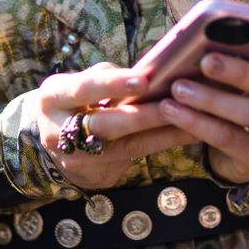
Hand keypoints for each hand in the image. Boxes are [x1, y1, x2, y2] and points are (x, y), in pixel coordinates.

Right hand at [34, 62, 196, 188]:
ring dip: (164, 133)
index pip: (83, 89)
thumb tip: (149, 72)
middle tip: (177, 103)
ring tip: (196, 119)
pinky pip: (136, 158)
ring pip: (127, 147)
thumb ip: (107, 77)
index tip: (144, 79)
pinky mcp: (97, 177)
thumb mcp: (78, 82)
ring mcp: (77, 161)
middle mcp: (58, 133)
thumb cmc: (74, 100)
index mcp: (52, 99)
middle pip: (106, 125)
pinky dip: (163, 143)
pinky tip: (190, 133)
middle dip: (144, 115)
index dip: (113, 85)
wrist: (54, 141)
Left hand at [158, 19, 248, 185]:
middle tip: (207, 61)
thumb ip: (241, 55)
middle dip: (240, 71)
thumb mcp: (248, 77)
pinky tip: (172, 110)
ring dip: (210, 99)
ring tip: (178, 88)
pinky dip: (196, 122)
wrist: (243, 152)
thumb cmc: (242, 97)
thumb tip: (204, 33)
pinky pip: (225, 137)